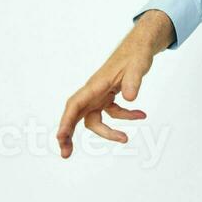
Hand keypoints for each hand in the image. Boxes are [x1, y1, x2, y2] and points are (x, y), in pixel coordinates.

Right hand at [55, 10, 173, 157]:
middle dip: (68, 134)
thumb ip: (134, 81)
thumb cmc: (136, 54)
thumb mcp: (138, 65)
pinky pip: (112, 112)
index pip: (75, 105)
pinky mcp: (109, 96)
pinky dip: (125, 116)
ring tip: (126, 139)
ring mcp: (100, 94)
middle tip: (66, 154)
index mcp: (95, 85)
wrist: (140, 46)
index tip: (60, 137)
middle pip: (75, 116)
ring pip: (95, 119)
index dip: (66, 122)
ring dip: (108, 132)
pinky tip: (142, 115)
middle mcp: (94, 91)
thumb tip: (130, 98)